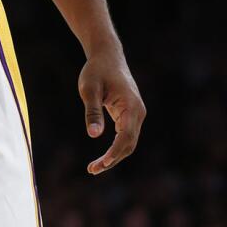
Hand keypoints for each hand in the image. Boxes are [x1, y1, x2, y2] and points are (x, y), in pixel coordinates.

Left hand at [79, 47, 144, 173]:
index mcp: (131, 107)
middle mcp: (138, 113)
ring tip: (94, 167)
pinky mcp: (129, 115)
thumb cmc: (96, 71)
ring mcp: (135, 115)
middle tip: (92, 170)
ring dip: (114, 156)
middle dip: (112, 159)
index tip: (101, 164)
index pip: (126, 137)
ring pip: (128, 142)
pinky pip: (125, 136)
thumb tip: (94, 135)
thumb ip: (92, 112)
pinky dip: (115, 148)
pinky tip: (102, 157)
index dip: (114, 153)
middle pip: (129, 144)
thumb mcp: (89, 89)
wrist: (107, 57)